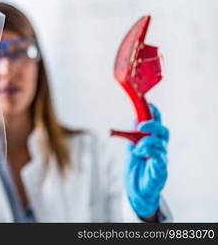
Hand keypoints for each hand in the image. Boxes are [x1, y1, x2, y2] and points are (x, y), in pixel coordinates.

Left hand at [124, 103, 168, 217]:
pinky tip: (141, 153)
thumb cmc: (135, 168)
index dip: (155, 113)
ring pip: (160, 143)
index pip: (157, 124)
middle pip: (163, 131)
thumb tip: (135, 118)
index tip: (149, 103)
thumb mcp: (131, 147)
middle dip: (152, 126)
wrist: (135, 189)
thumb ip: (133, 134)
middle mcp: (160, 148)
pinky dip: (150, 152)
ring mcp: (162, 158)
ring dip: (146, 143)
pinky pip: (160, 157)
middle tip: (140, 127)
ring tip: (136, 149)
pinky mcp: (161, 169)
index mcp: (153, 141)